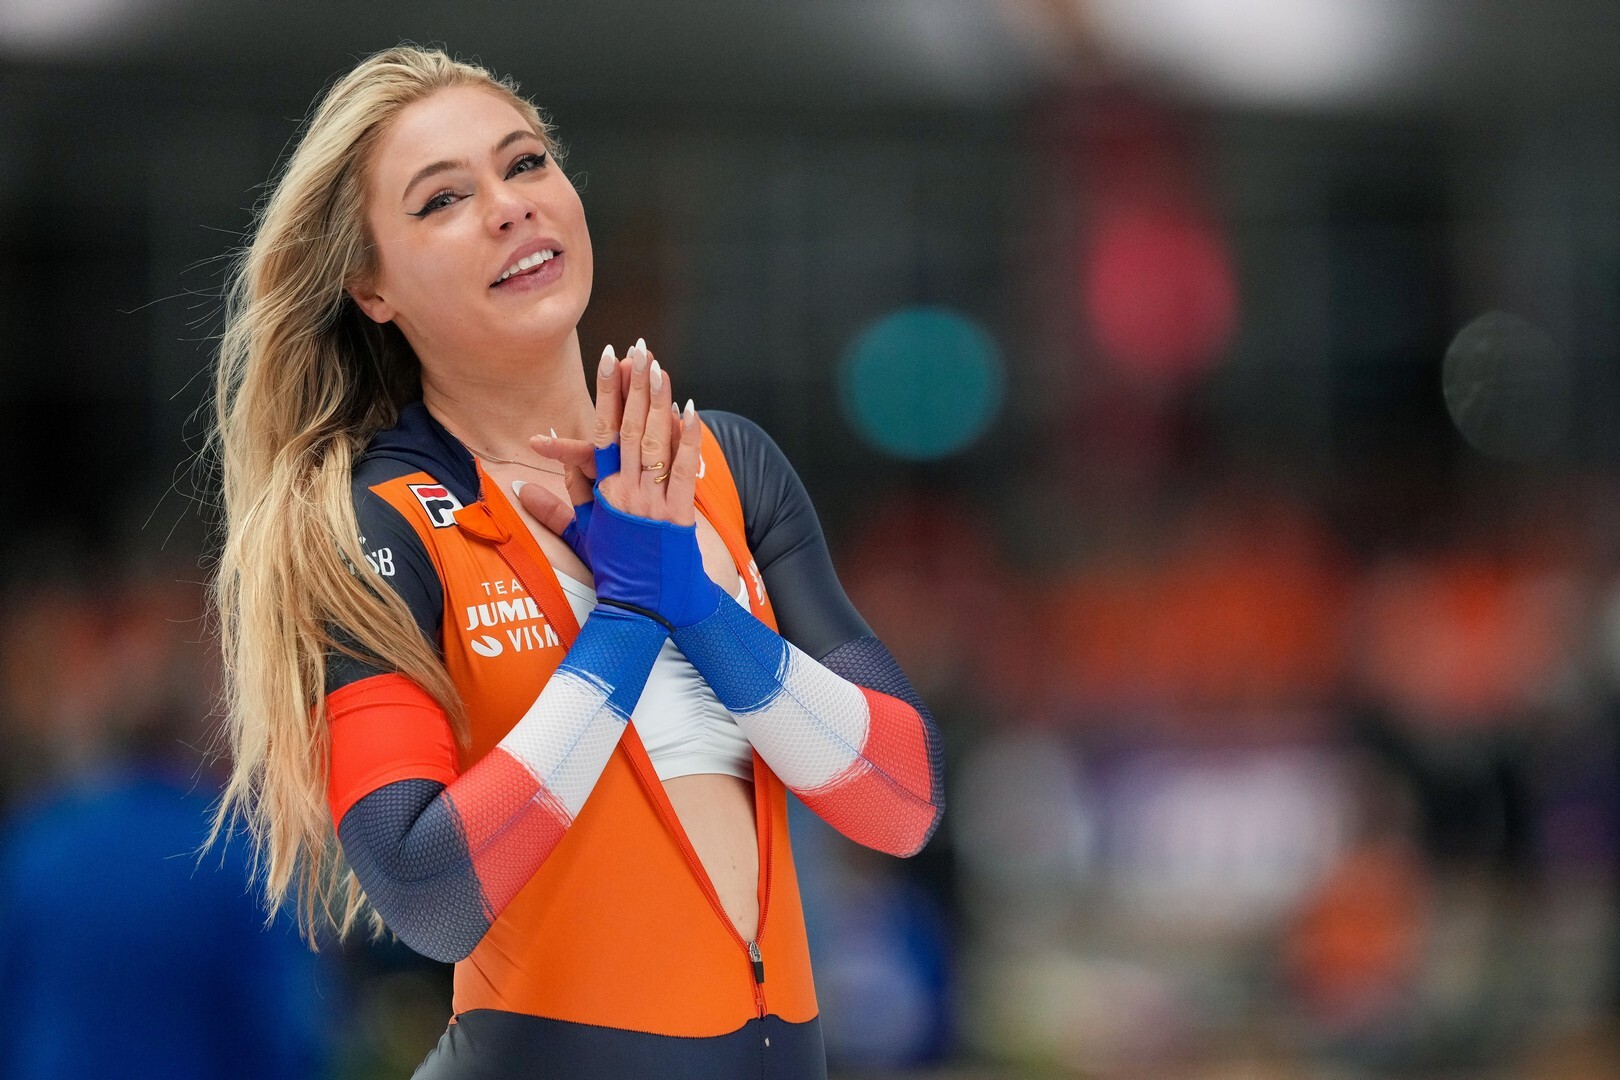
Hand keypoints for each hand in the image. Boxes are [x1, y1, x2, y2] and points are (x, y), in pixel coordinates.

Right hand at [517, 340, 698, 559]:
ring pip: (655, 443)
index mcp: (601, 494)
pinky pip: (684, 470)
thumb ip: (556, 509)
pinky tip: (689, 411)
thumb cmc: (613, 571)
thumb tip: (522, 487)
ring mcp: (653, 502)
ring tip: (659, 368)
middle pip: (628, 428)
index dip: (606, 395)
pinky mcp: (679, 515)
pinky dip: (686, 439)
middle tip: (637, 349)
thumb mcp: (582, 538)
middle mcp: (626, 492)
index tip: (609, 360)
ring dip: (658, 403)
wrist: (642, 608)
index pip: (600, 433)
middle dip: (633, 386)